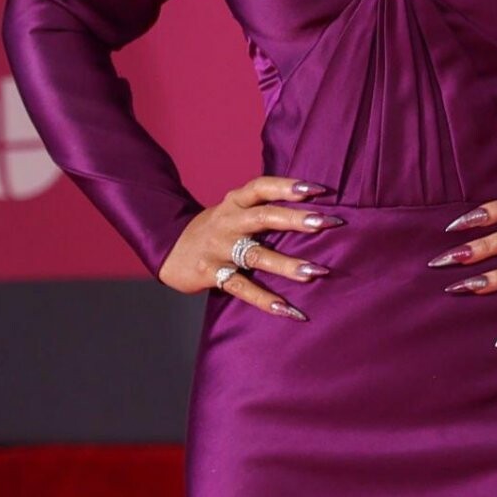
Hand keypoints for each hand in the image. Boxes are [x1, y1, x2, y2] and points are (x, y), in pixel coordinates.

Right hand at [157, 175, 341, 320]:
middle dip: (296, 219)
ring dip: (287, 264)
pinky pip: (242, 288)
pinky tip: (289, 310)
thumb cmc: (216, 228)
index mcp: (235, 201)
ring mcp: (219, 249)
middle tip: (327, 222)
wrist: (168, 248)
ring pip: (256, 255)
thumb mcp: (234, 210)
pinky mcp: (211, 274)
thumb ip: (263, 208)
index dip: (288, 186)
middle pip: (264, 217)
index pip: (262, 187)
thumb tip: (313, 209)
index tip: (318, 189)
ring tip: (316, 271)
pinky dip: (266, 300)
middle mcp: (228, 221)